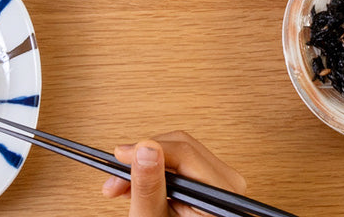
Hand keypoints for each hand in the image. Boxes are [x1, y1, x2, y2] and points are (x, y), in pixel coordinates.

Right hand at [101, 131, 245, 216]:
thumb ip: (149, 186)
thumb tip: (144, 149)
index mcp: (219, 195)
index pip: (184, 152)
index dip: (147, 149)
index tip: (120, 155)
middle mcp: (226, 183)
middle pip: (181, 149)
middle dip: (143, 159)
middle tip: (117, 177)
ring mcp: (219, 182)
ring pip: (178, 155)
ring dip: (147, 167)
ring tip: (123, 187)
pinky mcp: (209, 184)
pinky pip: (181, 166)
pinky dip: (157, 174)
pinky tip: (139, 186)